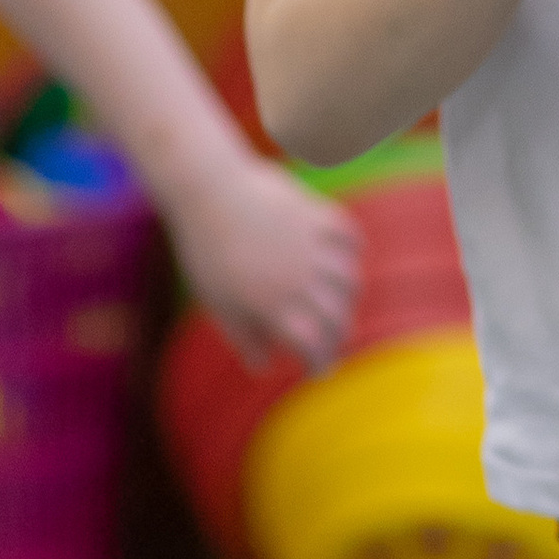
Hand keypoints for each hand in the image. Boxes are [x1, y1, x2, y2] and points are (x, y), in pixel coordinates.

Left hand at [168, 156, 360, 368]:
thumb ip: (243, 336)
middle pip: (337, 318)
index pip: (312, 344)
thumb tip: (263, 366)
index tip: (318, 370)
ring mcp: (312, 246)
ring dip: (347, 299)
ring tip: (339, 305)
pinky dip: (352, 251)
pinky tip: (345, 259)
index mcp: (273, 304)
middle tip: (331, 343)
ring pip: (348, 281)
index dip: (319, 362)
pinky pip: (349, 237)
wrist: (207, 187)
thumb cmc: (205, 250)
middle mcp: (300, 279)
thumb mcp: (217, 300)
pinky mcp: (316, 216)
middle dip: (338, 337)